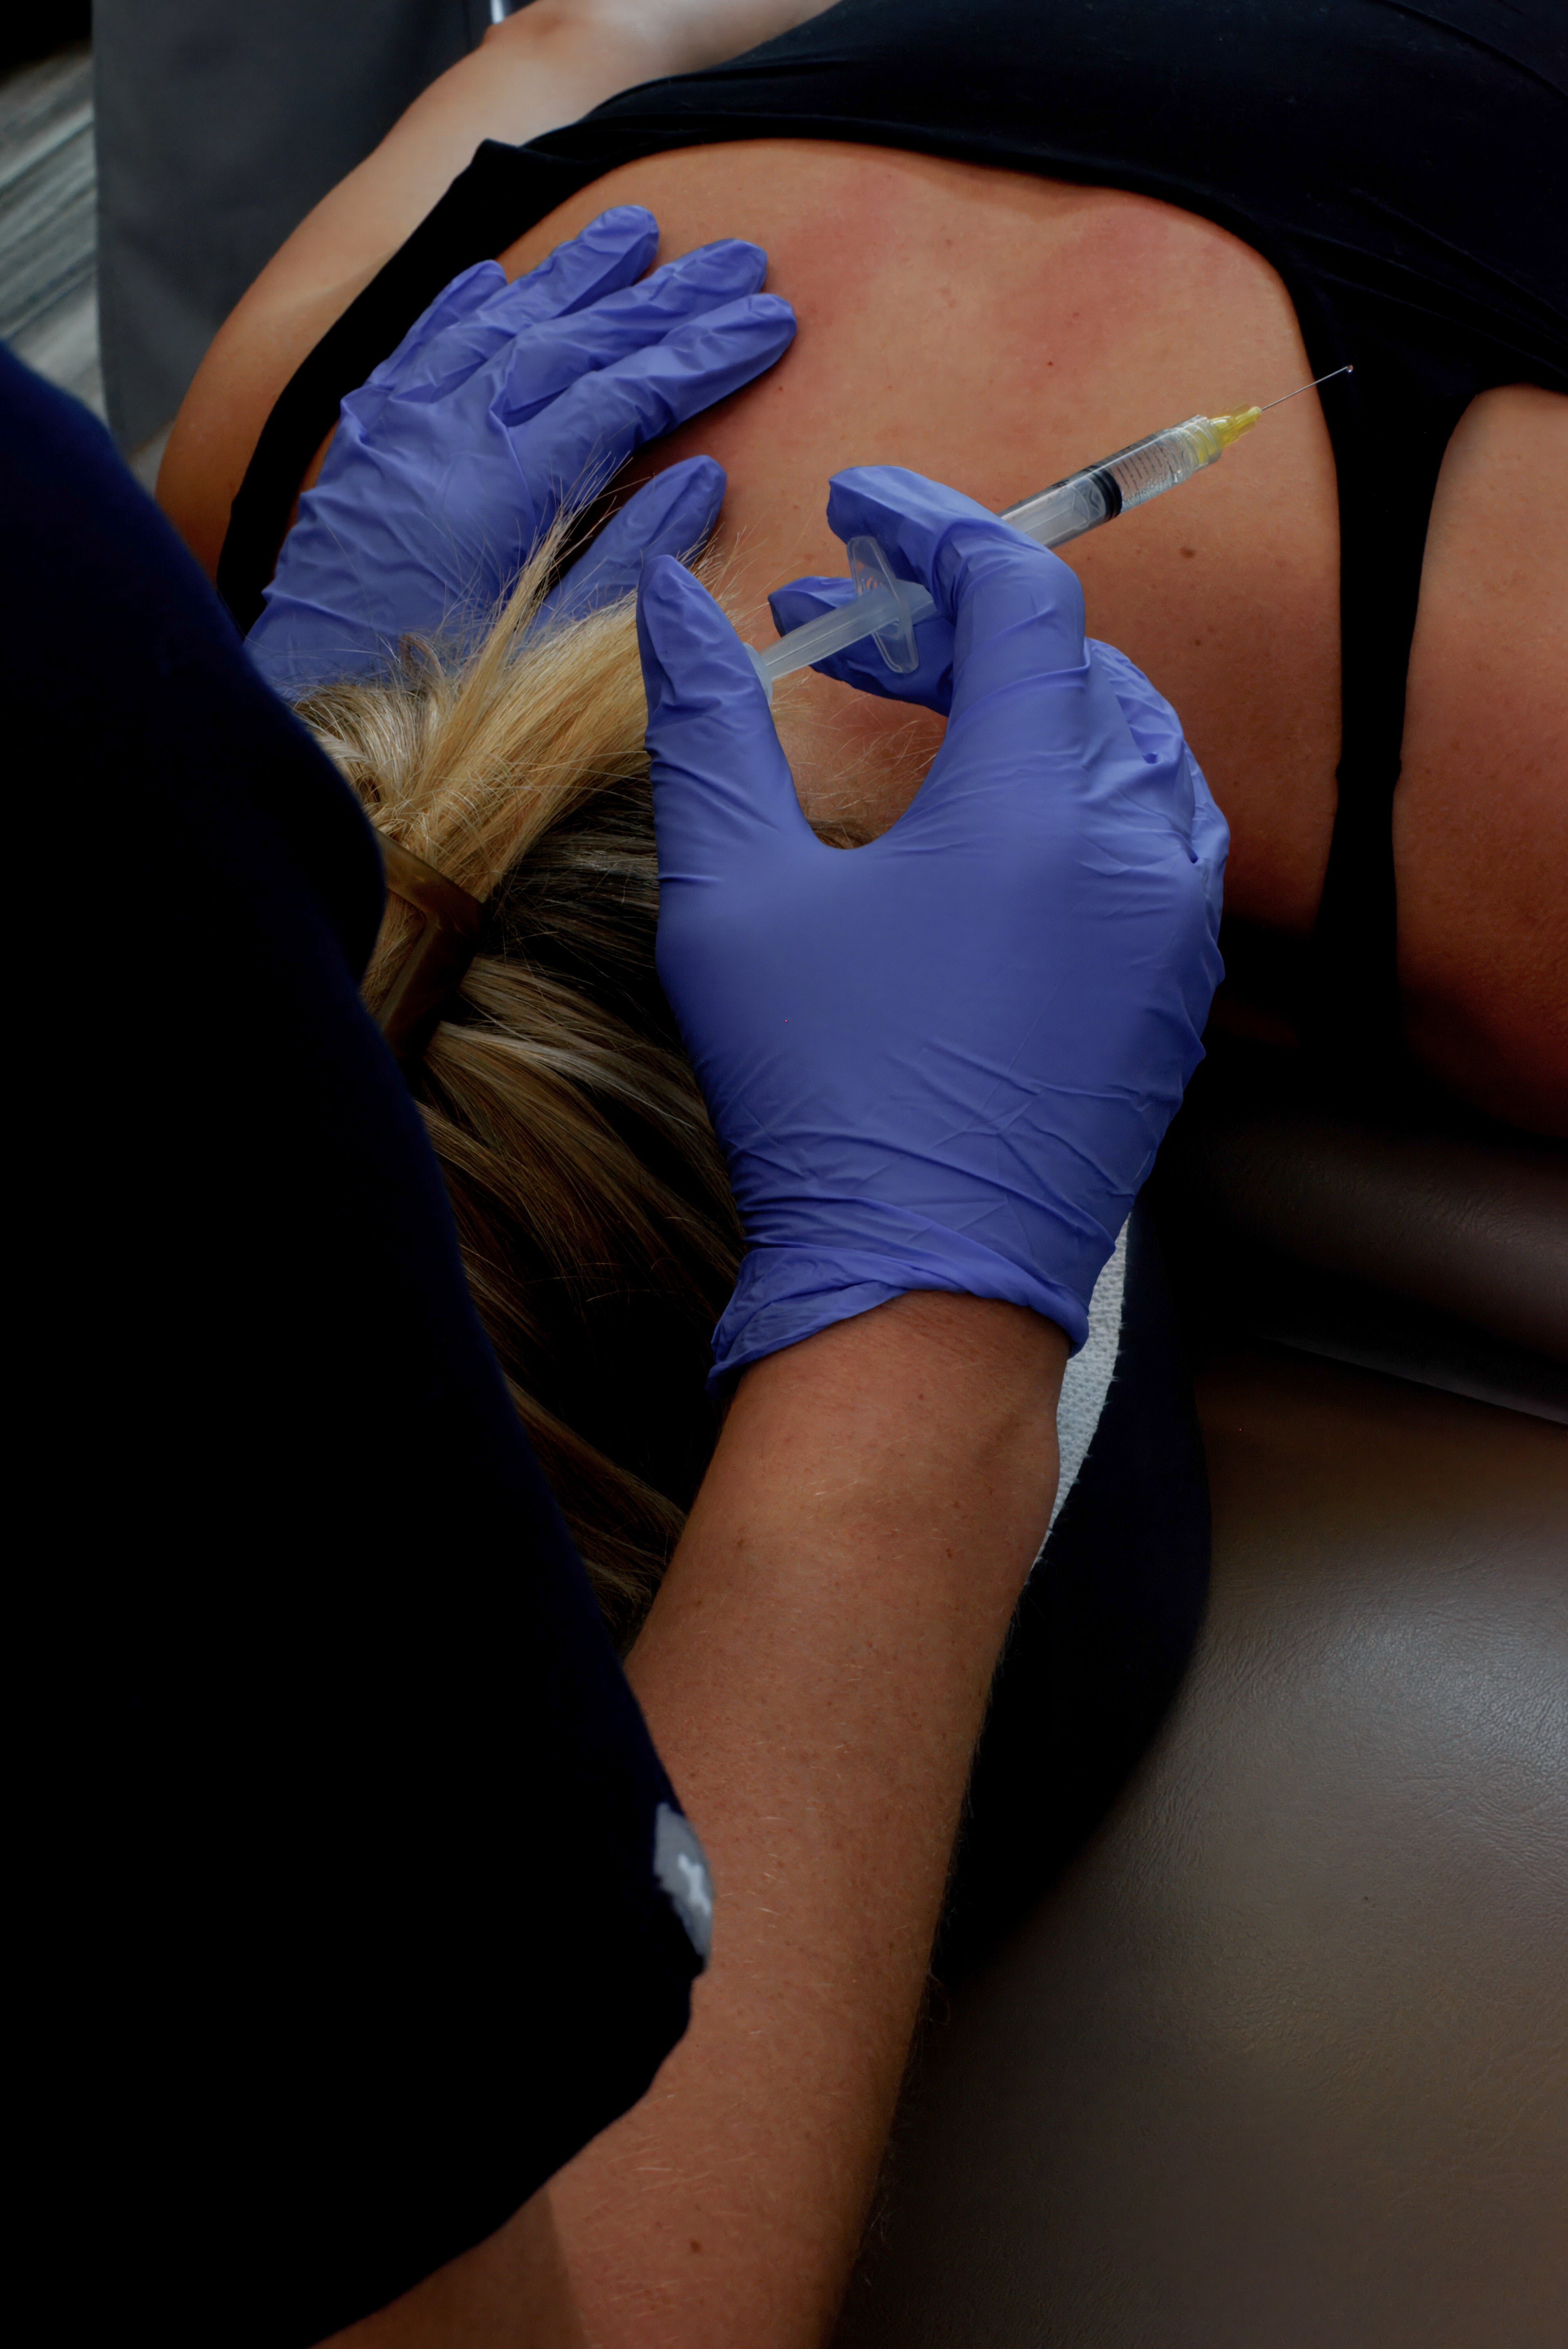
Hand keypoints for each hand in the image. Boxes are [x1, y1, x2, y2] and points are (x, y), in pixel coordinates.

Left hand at [245, 205, 794, 694]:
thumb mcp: (549, 650)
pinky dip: (463, 303)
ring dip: (570, 274)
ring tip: (632, 227)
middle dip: (663, 296)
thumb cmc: (433, 704)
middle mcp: (445, 437)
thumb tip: (703, 480)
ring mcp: (396, 433)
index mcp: (500, 489)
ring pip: (496, 323)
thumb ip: (626, 562)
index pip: (624, 394)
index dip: (703, 353)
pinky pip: (417, 348)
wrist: (312, 727)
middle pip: (573, 340)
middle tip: (738, 257)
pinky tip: (498, 271)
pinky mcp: (361, 449)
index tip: (769, 318)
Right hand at [637, 465, 1226, 1379]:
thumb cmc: (822, 1096)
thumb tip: (666, 602)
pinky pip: (1149, 834)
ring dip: (1025, 695)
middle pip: (1074, 661)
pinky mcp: (1178, 993)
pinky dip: (1074, 784)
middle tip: (848, 623)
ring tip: (920, 699)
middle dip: (958, 616)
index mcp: (1038, 807)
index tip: (854, 507)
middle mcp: (1136, 849)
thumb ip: (708, 728)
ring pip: (1126, 742)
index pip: (1019, 593)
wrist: (922, 1283)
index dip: (933, 523)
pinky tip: (987, 815)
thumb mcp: (733, 898)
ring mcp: (1174, 927)